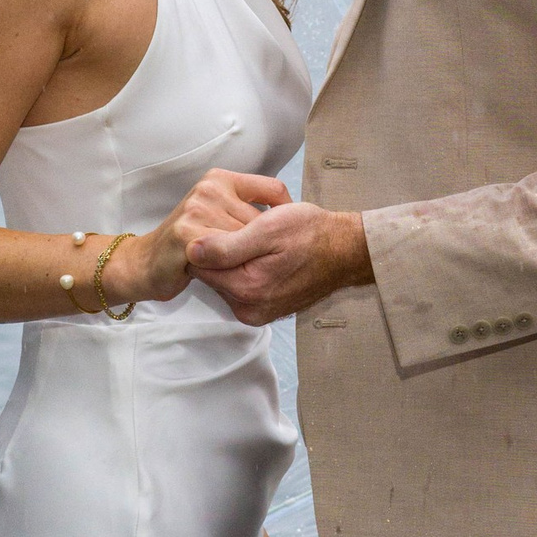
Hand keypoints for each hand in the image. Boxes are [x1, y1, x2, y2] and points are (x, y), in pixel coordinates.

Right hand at [111, 170, 291, 305]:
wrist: (148, 263)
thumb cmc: (192, 243)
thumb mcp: (221, 215)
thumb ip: (247, 210)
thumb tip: (293, 217)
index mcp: (221, 178)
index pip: (274, 191)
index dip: (284, 219)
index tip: (282, 239)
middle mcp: (209, 188)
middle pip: (262, 221)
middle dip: (263, 246)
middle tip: (257, 263)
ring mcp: (197, 208)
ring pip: (247, 239)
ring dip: (248, 259)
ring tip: (237, 269)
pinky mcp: (188, 234)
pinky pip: (228, 254)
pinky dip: (234, 268)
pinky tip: (228, 274)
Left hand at [188, 201, 372, 324]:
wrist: (345, 252)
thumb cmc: (312, 233)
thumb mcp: (270, 229)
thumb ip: (228, 244)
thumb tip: (191, 249)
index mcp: (247, 288)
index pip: (200, 264)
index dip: (208, 238)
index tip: (229, 224)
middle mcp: (249, 308)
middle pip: (210, 275)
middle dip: (220, 251)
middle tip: (246, 230)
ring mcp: (256, 313)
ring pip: (223, 280)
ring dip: (232, 260)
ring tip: (257, 241)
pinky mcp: (263, 311)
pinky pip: (238, 288)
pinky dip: (244, 270)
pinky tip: (262, 255)